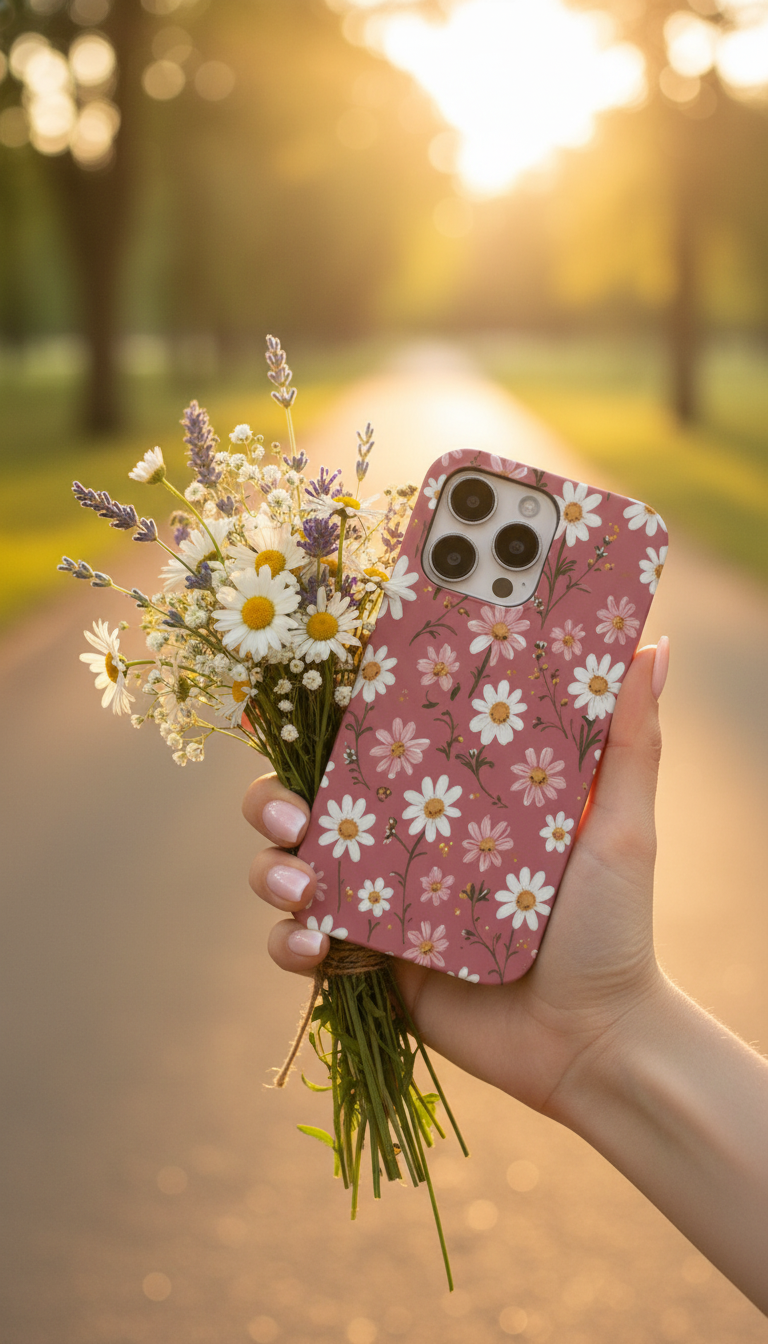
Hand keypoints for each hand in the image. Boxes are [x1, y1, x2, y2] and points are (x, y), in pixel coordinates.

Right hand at [242, 640, 668, 1120]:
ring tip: (304, 888)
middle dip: (272, 796)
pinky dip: (288, 940)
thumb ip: (629, 741)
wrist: (593, 1039)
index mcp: (446, 796)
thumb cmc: (612, 927)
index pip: (370, 742)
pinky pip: (298, 943)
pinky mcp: (367, 962)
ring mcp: (377, 902)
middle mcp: (399, 840)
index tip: (310, 703)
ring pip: (286, 866)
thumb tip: (653, 644)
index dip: (327, 718)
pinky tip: (314, 942)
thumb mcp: (622, 827)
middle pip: (306, 798)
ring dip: (271, 869)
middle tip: (293, 813)